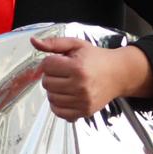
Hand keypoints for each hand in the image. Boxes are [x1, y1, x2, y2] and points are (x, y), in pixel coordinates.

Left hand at [31, 37, 151, 120]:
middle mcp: (80, 86)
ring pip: (51, 98)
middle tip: (64, 72)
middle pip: (47, 83)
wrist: (118, 74)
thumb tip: (33, 41)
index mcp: (77, 68)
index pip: (47, 66)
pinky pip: (59, 112)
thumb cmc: (97, 58)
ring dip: (54, 90)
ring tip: (66, 83)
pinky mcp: (84, 112)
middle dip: (52, 76)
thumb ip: (54, 43)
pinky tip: (66, 95)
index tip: (60, 61)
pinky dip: (58, 104)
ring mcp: (82, 101)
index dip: (50, 62)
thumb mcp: (76, 45)